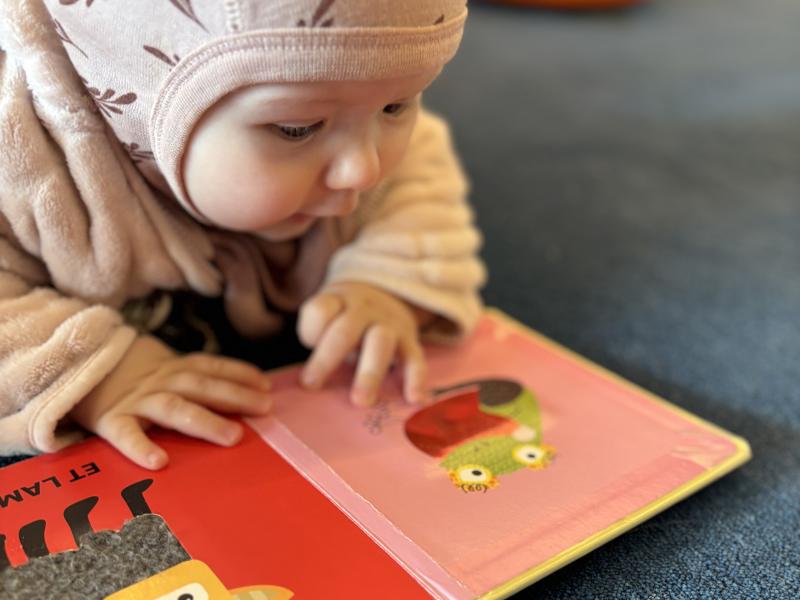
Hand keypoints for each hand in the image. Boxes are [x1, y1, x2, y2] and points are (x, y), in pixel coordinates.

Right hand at [69, 335, 272, 469]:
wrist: (76, 368)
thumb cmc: (131, 377)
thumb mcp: (164, 369)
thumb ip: (195, 377)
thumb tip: (247, 390)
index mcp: (172, 368)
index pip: (211, 367)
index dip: (240, 374)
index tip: (267, 386)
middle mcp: (158, 381)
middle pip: (201, 386)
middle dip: (235, 396)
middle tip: (265, 409)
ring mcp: (135, 400)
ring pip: (174, 407)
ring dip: (205, 420)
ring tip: (232, 436)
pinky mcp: (110, 420)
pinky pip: (125, 435)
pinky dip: (140, 447)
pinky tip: (158, 462)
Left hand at [297, 282, 427, 406]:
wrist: (386, 295)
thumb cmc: (345, 317)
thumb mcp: (327, 314)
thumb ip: (315, 334)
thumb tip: (310, 377)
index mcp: (338, 302)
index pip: (321, 311)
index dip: (311, 332)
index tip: (303, 372)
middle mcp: (364, 310)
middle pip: (345, 330)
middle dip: (328, 358)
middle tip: (313, 385)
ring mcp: (389, 325)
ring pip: (380, 342)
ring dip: (370, 372)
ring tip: (361, 401)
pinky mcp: (410, 341)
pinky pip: (415, 358)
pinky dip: (415, 378)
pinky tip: (413, 398)